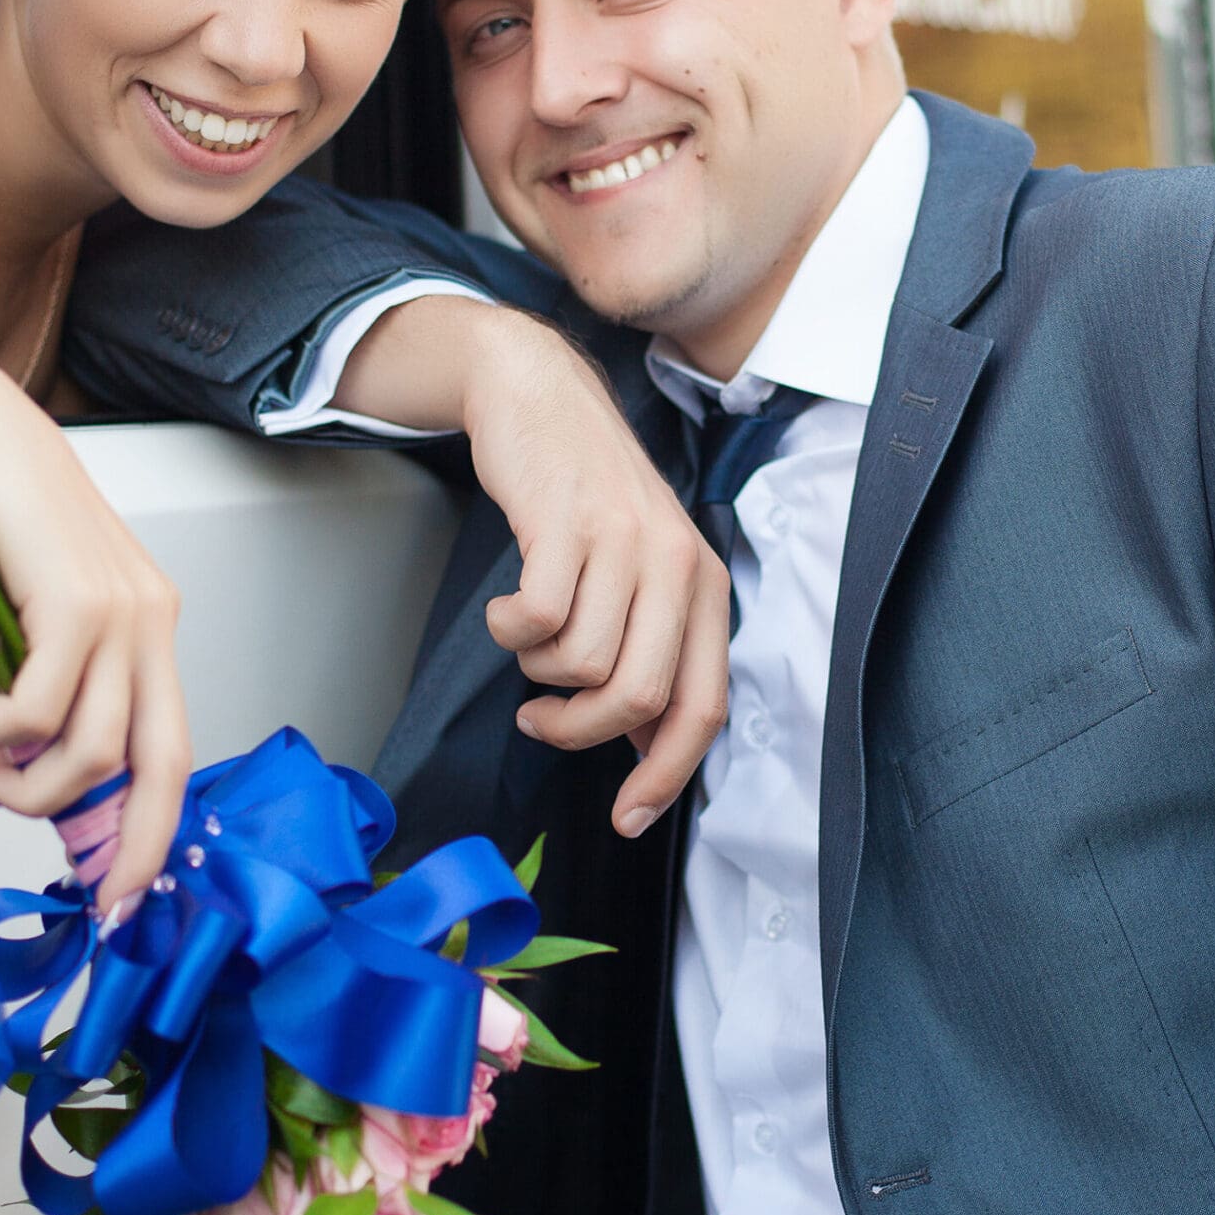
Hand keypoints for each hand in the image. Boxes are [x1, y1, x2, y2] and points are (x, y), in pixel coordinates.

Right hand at [0, 363, 191, 914]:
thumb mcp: (34, 615)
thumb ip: (49, 683)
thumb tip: (28, 770)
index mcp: (152, 629)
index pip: (172, 752)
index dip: (152, 831)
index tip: (122, 893)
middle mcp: (152, 622)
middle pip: (160, 766)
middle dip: (128, 845)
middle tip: (87, 891)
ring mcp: (120, 612)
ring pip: (89, 748)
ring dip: (26, 782)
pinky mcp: (75, 601)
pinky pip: (36, 706)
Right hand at [457, 312, 729, 837]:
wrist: (541, 398)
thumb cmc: (587, 497)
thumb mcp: (642, 571)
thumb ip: (653, 650)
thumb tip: (643, 749)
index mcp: (704, 586)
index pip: (704, 707)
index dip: (665, 775)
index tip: (628, 817)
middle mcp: (676, 565)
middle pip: (637, 699)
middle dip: (580, 732)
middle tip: (542, 719)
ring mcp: (623, 541)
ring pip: (581, 666)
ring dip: (539, 673)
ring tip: (531, 641)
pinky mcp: (565, 523)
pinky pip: (535, 622)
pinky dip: (511, 633)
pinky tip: (510, 611)